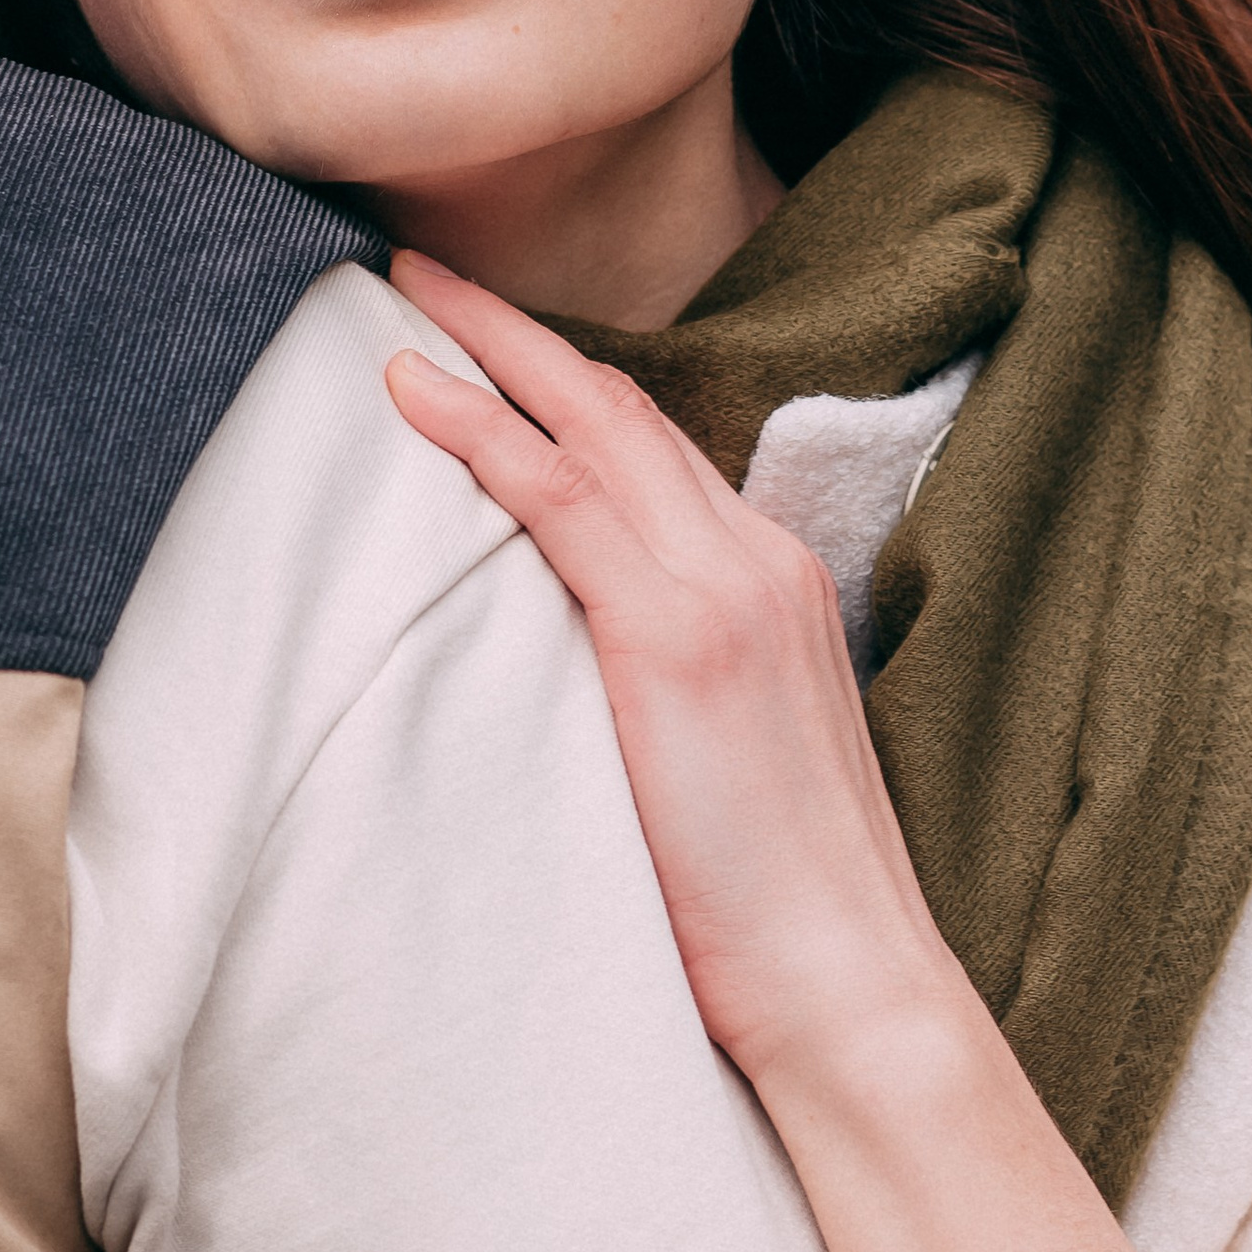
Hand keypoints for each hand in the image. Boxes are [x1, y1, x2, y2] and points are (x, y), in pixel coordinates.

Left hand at [384, 243, 1183, 1251]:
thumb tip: (587, 682)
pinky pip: (558, 498)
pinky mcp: (672, 636)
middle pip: (625, 406)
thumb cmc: (786, 909)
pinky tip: (413, 396)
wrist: (850, 982)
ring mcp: (721, 589)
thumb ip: (676, 690)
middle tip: (426, 268)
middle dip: (521, 330)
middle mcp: (757, 559)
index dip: (574, 387)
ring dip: (489, 348)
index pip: (663, 451)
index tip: (497, 345)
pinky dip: (484, 432)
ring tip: (402, 296)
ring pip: (588, 424)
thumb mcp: (733, 765)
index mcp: (780, 584)